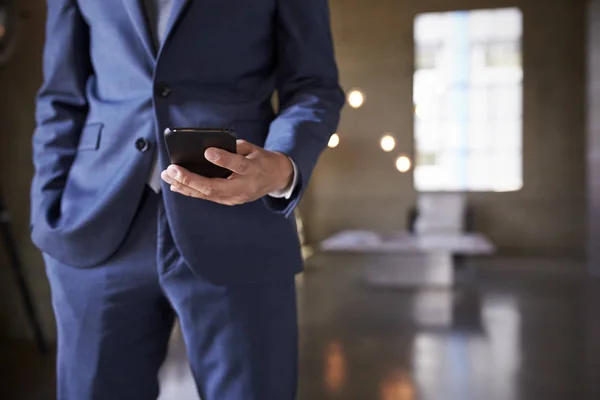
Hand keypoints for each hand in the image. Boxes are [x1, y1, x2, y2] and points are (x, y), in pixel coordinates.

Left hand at [161, 140, 293, 205]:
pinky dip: (191, 191)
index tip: (207, 152)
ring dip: (185, 186)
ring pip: (207, 195)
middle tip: (172, 169)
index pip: (238, 165)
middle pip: (214, 187)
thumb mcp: (253, 149)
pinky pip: (207, 197)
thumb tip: (206, 148)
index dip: (223, 160)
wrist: (276, 178)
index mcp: (253, 170)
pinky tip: (176, 185)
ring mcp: (235, 198)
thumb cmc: (261, 159)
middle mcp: (244, 187)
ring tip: (168, 176)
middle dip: (190, 179)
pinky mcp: (229, 201)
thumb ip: (233, 148)